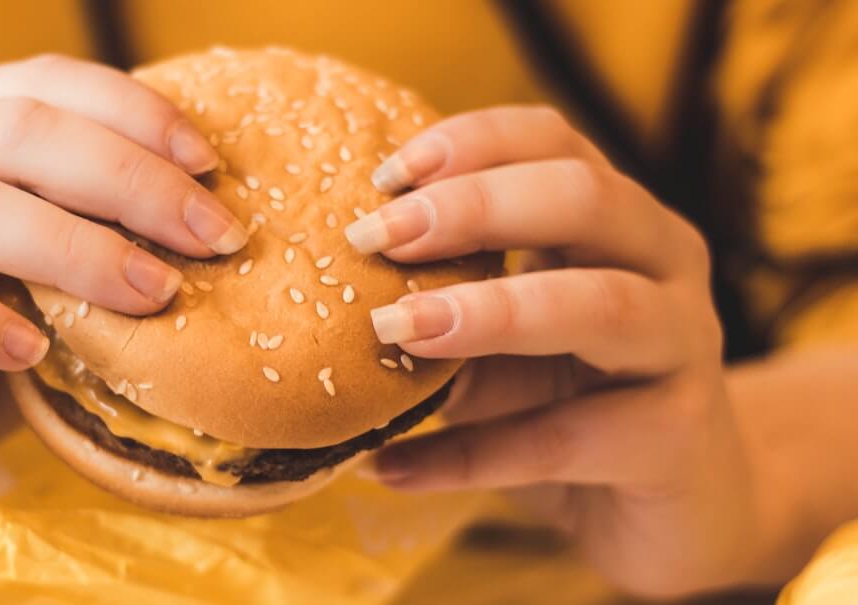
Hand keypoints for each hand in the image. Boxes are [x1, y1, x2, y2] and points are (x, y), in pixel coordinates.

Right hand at [0, 54, 247, 524]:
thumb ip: (89, 254)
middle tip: (210, 236)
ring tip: (151, 294)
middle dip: (127, 178)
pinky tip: (31, 351)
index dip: (133, 113)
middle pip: (10, 129)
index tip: (210, 168)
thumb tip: (207, 237)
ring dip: (69, 245)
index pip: (39, 84)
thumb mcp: (34, 297)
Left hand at [350, 106, 763, 597]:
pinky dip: (468, 454)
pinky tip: (390, 467)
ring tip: (395, 330)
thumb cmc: (573, 405)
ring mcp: (685, 346)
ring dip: (490, 313)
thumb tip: (344, 300)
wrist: (673, 509)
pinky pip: (567, 439)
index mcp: (618, 221)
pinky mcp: (679, 438)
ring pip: (602, 305)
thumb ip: (448, 314)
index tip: (385, 175)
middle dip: (474, 208)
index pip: (554, 143)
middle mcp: (665, 265)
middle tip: (378, 238)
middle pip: (587, 198)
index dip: (472, 144)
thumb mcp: (500, 349)